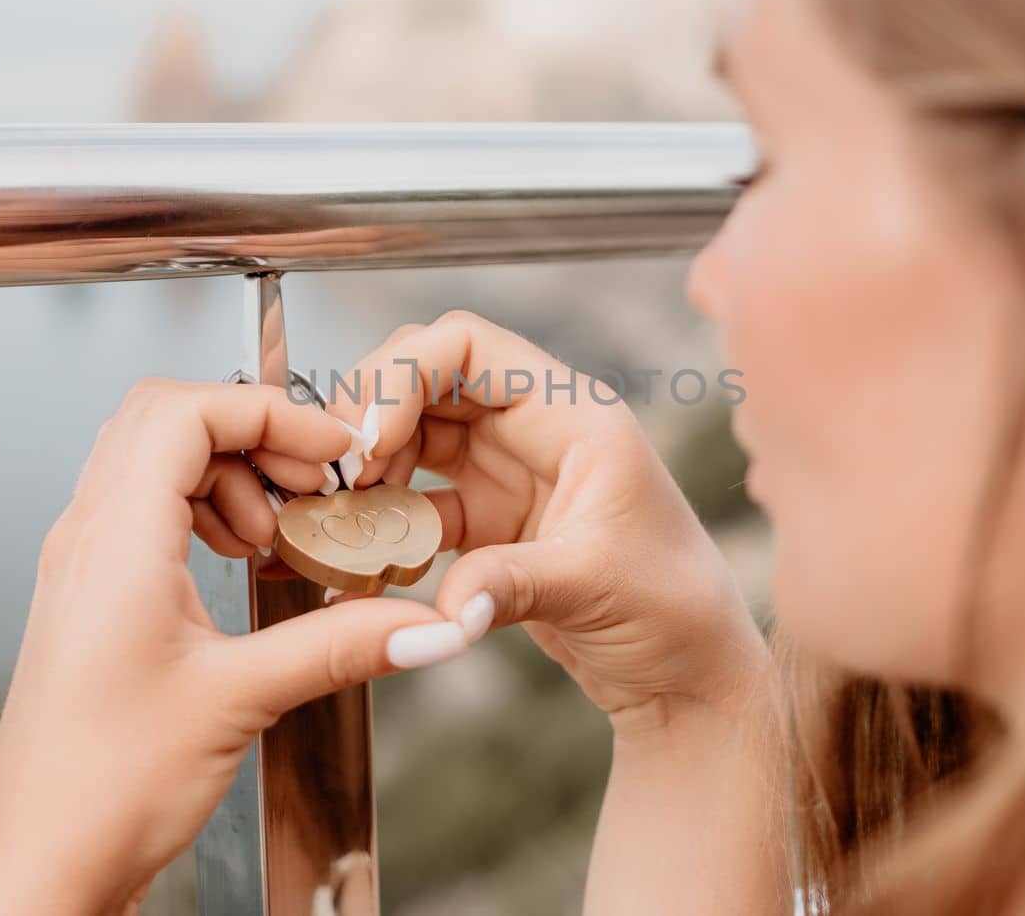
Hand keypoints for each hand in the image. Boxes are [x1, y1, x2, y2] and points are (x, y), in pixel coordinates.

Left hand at [0, 379, 464, 914]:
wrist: (41, 867)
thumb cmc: (100, 791)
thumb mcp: (241, 702)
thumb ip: (340, 645)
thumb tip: (425, 622)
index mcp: (114, 544)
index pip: (184, 411)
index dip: (268, 410)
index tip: (331, 447)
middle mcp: (87, 541)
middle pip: (166, 419)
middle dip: (252, 431)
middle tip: (314, 477)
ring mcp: (83, 566)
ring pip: (153, 461)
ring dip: (229, 473)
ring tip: (279, 530)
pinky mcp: (92, 597)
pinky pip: (146, 510)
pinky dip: (204, 510)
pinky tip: (241, 561)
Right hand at [329, 312, 769, 738]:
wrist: (689, 679)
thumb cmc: (676, 615)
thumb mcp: (594, 587)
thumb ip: (510, 585)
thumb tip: (444, 608)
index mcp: (574, 415)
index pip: (468, 346)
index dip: (403, 376)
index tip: (366, 440)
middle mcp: (537, 429)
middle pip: (427, 378)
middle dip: (370, 414)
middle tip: (335, 474)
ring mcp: (510, 472)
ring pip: (414, 434)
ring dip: (368, 465)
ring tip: (336, 511)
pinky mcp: (491, 521)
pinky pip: (417, 498)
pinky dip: (382, 516)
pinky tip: (359, 549)